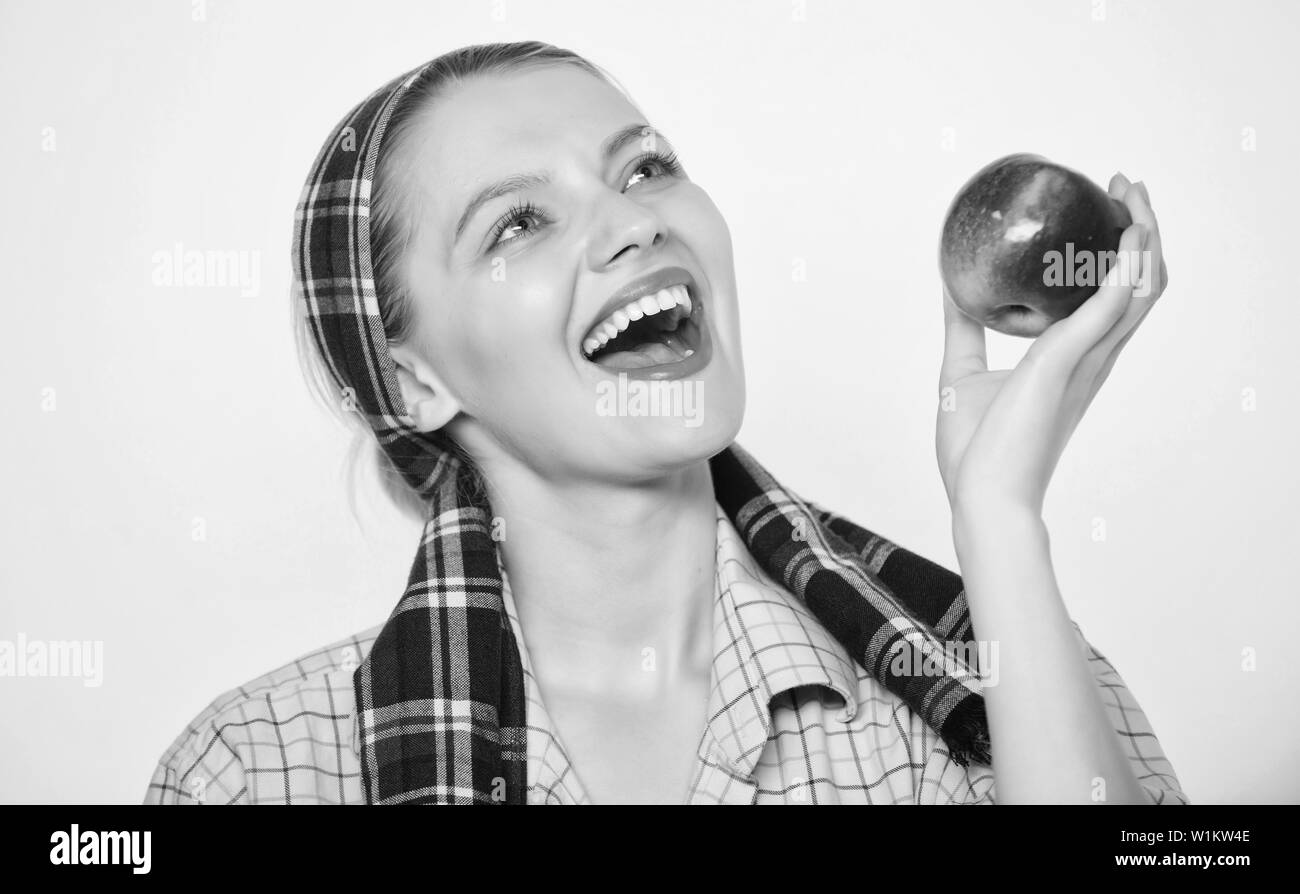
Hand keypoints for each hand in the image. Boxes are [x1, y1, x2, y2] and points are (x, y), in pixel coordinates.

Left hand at [935, 174, 1168, 518]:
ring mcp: (1086, 362)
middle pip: (1140, 287)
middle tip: (1127, 189)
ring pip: (1140, 290)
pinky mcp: (1066, 363)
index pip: (1114, 302)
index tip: (1108, 216)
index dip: (1121, 259)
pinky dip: (1125, 268)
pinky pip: (1109, 306)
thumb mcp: (962, 373)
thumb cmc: (978, 452)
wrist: (982, 497)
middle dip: (1142, 234)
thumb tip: (950, 287)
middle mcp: (1092, 360)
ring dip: (1144, 238)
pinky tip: (1127, 236)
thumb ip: (964, 329)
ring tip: (1133, 195)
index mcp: (1074, 364)